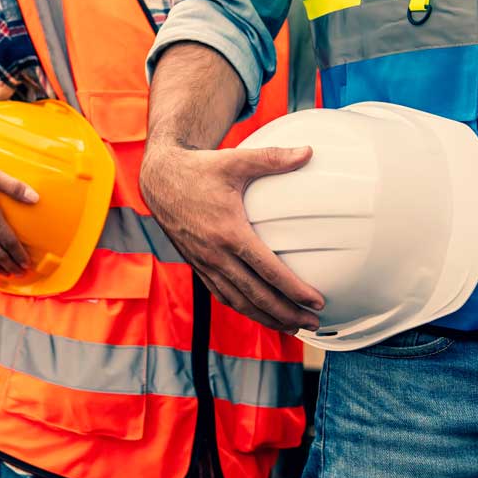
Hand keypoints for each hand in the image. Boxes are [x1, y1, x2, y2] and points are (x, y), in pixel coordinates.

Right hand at [140, 144, 323, 331]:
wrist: (159, 180)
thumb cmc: (199, 169)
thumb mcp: (236, 160)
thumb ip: (273, 158)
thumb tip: (308, 152)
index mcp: (229, 232)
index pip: (268, 270)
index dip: (294, 290)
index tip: (317, 301)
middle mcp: (216, 254)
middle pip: (257, 296)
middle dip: (287, 313)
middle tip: (314, 323)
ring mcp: (205, 263)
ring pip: (239, 302)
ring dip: (267, 318)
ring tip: (292, 326)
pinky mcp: (198, 265)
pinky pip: (222, 295)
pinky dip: (243, 309)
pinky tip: (259, 314)